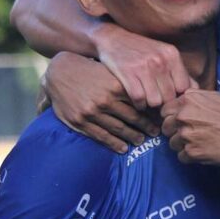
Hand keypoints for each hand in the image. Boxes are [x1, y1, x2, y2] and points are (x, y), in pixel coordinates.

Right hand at [45, 52, 159, 152]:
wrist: (58, 73)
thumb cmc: (90, 70)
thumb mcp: (110, 71)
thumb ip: (129, 82)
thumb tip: (152, 92)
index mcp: (115, 85)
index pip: (140, 102)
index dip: (152, 112)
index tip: (161, 118)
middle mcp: (105, 100)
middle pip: (132, 117)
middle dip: (146, 126)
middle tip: (156, 132)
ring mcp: (92, 112)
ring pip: (118, 129)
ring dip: (132, 136)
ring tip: (141, 140)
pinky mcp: (80, 122)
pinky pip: (101, 136)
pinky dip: (114, 144)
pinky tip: (123, 148)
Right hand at [91, 23, 189, 109]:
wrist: (113, 38)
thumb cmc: (141, 50)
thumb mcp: (163, 54)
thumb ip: (179, 72)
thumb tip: (196, 90)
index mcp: (172, 55)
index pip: (184, 87)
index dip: (178, 96)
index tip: (171, 98)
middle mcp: (160, 60)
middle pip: (170, 97)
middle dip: (164, 102)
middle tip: (157, 101)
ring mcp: (144, 67)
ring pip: (155, 101)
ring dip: (151, 104)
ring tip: (147, 100)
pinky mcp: (128, 73)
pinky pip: (139, 99)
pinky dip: (139, 104)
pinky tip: (138, 100)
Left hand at [161, 89, 219, 163]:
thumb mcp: (214, 97)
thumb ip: (194, 99)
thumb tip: (180, 106)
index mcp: (188, 100)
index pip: (165, 110)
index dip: (172, 117)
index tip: (181, 123)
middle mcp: (184, 116)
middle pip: (165, 127)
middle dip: (175, 132)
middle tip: (191, 135)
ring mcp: (186, 135)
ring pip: (172, 143)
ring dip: (183, 146)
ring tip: (200, 144)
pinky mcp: (192, 152)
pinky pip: (181, 157)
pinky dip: (191, 157)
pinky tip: (204, 151)